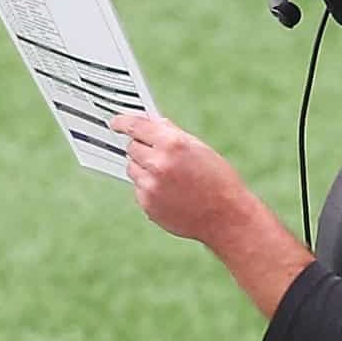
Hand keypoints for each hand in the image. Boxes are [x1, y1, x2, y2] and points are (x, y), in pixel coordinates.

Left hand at [110, 113, 260, 247]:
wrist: (225, 217)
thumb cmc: (218, 180)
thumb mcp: (199, 149)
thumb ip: (172, 134)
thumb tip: (152, 123)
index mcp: (172, 144)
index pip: (136, 126)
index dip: (123, 122)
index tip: (115, 122)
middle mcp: (158, 163)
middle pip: (132, 147)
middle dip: (141, 147)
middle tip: (157, 153)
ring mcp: (150, 186)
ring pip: (132, 168)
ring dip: (143, 167)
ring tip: (169, 176)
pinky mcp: (147, 204)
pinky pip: (138, 188)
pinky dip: (148, 187)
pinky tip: (171, 192)